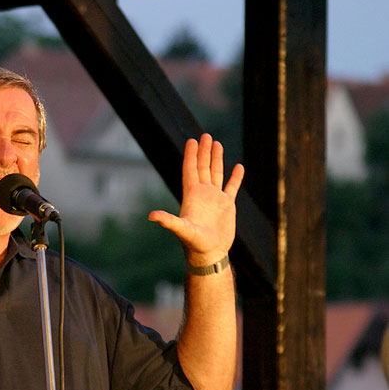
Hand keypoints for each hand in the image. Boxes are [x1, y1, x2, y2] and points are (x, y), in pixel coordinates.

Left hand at [148, 133, 243, 265]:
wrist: (209, 254)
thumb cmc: (194, 243)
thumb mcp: (182, 230)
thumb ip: (168, 221)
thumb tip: (151, 216)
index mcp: (192, 196)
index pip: (190, 170)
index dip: (191, 155)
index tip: (191, 140)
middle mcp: (203, 194)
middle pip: (202, 167)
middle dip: (204, 151)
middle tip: (205, 134)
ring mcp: (215, 199)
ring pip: (216, 174)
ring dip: (217, 159)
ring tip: (217, 143)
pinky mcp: (227, 206)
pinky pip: (232, 187)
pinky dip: (235, 177)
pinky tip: (238, 167)